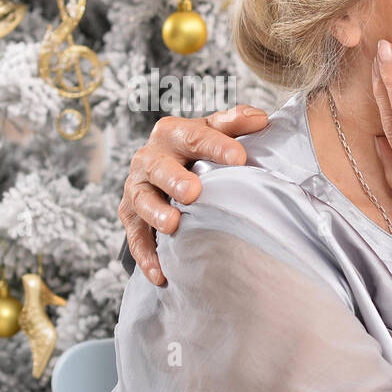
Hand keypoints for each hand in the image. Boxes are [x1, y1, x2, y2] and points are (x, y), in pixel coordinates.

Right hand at [120, 106, 270, 284]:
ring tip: (173, 226)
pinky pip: (136, 237)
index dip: (216, 146)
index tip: (240, 158)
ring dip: (156, 214)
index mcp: (173, 133)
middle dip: (174, 180)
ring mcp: (137, 188)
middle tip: (193, 193)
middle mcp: (149, 159)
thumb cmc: (198, 149)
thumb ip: (235, 122)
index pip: (195, 136)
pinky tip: (161, 273)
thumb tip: (261, 118)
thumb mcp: (215, 131)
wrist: (167, 167)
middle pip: (159, 168)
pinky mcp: (131, 216)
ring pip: (142, 201)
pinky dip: (147, 255)